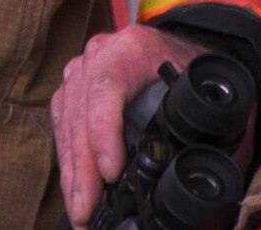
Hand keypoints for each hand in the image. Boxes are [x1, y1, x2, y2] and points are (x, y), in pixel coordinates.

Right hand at [51, 25, 207, 226]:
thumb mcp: (197, 87)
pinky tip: (74, 191)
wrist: (177, 48)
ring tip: (80, 211)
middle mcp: (100, 54)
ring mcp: (82, 70)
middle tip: (87, 209)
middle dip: (84, 169)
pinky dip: (68, 164)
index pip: (108, 88)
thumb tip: (198, 166)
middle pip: (83, 113)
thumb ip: (196, 119)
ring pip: (68, 123)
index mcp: (133, 48)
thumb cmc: (188, 68)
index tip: (110, 172)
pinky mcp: (72, 88)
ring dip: (72, 173)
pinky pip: (62, 127)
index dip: (104, 132)